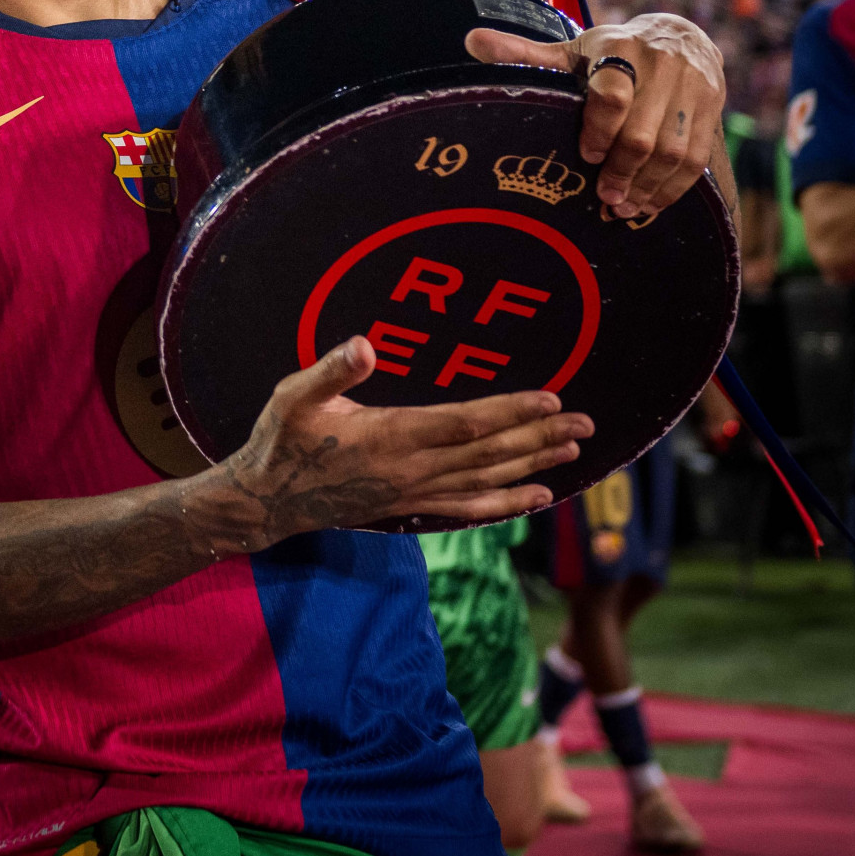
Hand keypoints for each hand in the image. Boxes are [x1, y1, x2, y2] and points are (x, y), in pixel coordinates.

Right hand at [225, 336, 592, 540]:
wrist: (270, 500)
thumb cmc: (282, 440)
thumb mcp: (293, 396)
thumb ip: (331, 371)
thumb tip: (365, 345)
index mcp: (391, 437)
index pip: (465, 424)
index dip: (511, 412)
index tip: (551, 399)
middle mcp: (412, 470)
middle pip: (489, 454)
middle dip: (539, 437)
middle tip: (585, 425)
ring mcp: (415, 494)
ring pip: (487, 481)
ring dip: (533, 466)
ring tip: (572, 451)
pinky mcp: (413, 508)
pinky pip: (470, 510)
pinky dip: (508, 505)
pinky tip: (536, 498)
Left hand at [466, 12, 724, 219]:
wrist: (683, 37)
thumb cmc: (613, 51)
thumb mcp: (573, 48)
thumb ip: (525, 52)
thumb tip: (471, 41)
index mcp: (618, 48)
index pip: (613, 91)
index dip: (599, 128)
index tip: (586, 156)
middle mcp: (660, 65)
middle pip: (643, 131)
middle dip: (622, 170)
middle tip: (604, 199)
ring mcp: (691, 88)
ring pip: (674, 150)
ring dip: (648, 186)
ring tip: (623, 208)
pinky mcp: (712, 109)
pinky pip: (696, 158)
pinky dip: (673, 188)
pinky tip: (650, 204)